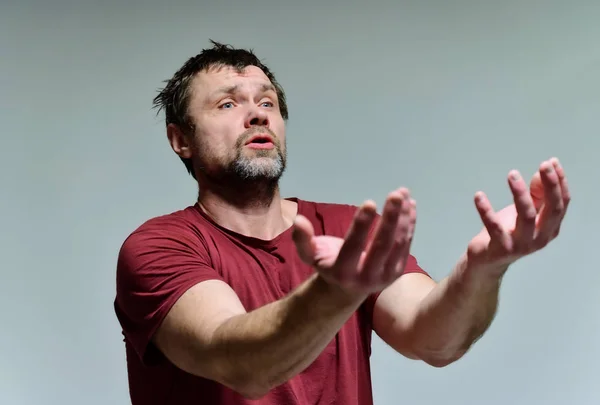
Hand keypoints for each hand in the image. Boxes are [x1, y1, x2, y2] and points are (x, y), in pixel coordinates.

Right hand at [292, 188, 416, 296]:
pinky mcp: (398, 271)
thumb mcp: (310, 255)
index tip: (370, 202)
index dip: (362, 225)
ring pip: (398, 244)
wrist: (346, 290)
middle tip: (395, 195)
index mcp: (342, 272)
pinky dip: (410, 224)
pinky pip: (406, 245)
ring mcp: (386, 276)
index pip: (353, 246)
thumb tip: (298, 219)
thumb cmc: (326, 264)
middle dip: (391, 219)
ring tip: (403, 193)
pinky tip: (411, 205)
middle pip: (382, 246)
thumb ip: (302, 239)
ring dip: (403, 217)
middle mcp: (366, 277)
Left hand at [466, 157, 570, 275]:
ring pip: (527, 216)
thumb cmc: (508, 233)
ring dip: (520, 193)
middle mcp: (540, 238)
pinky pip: (494, 227)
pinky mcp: (501, 248)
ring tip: (512, 174)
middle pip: (552, 210)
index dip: (560, 183)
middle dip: (550, 186)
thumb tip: (541, 173)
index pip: (561, 204)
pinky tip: (479, 195)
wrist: (486, 261)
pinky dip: (486, 210)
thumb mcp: (523, 213)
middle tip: (543, 165)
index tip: (552, 162)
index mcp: (550, 228)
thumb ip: (536, 196)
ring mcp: (521, 244)